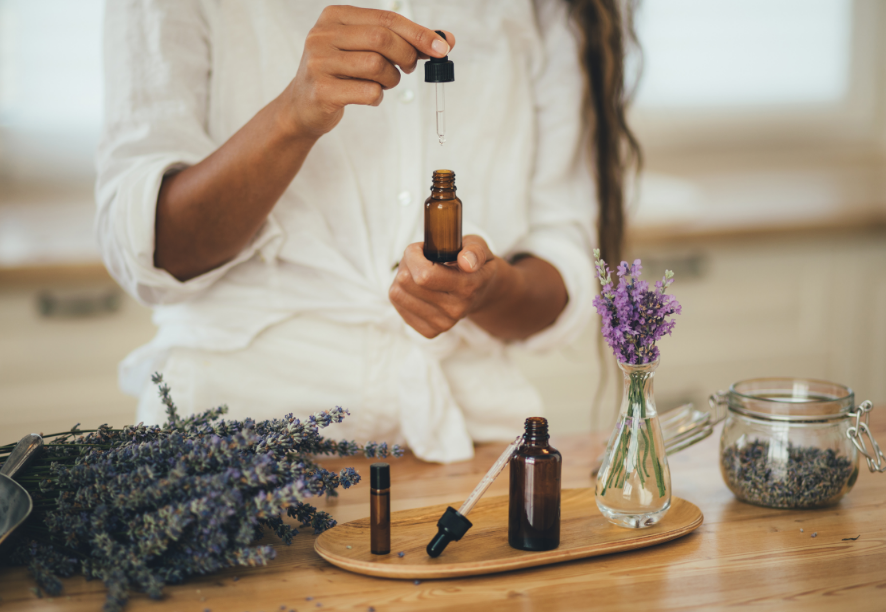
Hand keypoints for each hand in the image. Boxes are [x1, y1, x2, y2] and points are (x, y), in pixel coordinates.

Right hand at [283, 6, 454, 138]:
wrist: (303, 106)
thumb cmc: (341, 74)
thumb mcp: (366, 49)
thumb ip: (402, 42)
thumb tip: (446, 41)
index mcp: (335, 17)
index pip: (386, 18)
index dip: (418, 33)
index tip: (443, 47)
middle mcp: (322, 34)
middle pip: (383, 39)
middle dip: (407, 56)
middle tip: (409, 68)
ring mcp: (319, 62)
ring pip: (377, 65)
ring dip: (391, 79)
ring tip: (383, 82)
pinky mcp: (322, 90)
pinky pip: (368, 92)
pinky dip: (378, 96)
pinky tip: (368, 95)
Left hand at [389, 235, 503, 338]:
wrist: (480, 293)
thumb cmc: (473, 265)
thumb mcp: (480, 248)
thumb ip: (475, 251)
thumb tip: (466, 262)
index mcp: (468, 287)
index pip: (425, 275)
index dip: (413, 255)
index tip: (420, 247)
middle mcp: (455, 309)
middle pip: (406, 282)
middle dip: (407, 263)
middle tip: (420, 259)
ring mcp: (442, 323)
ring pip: (397, 293)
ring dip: (401, 277)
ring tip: (418, 272)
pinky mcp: (430, 331)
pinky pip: (397, 305)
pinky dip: (402, 292)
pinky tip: (417, 288)